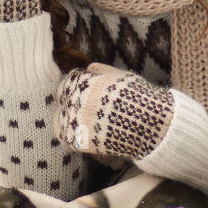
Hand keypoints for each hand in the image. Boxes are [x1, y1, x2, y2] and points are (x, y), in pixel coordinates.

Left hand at [54, 62, 175, 159]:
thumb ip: (102, 70)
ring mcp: (75, 121)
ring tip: (78, 120)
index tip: (77, 92)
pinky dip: (67, 133)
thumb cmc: (137, 97)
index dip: (73, 86)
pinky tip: (77, 132)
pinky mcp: (77, 139)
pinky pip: (62, 134)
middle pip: (63, 99)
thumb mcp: (121, 76)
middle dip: (70, 101)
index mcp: (85, 83)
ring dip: (66, 117)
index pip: (68, 82)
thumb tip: (89, 68)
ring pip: (59, 116)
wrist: (148, 125)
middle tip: (80, 108)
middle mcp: (77, 100)